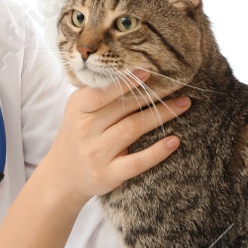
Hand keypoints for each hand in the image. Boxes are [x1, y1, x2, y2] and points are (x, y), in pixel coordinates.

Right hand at [37, 68, 191, 208]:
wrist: (63, 175)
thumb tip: (140, 72)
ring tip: (183, 104)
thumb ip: (101, 92)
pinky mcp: (108, 175)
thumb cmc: (79, 134)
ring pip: (134, 129)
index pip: (103, 92)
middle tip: (179, 83)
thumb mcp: (80, 110)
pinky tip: (174, 141)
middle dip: (154, 95)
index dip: (125, 82)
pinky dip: (158, 152)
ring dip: (162, 115)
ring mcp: (96, 154)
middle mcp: (85, 130)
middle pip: (125, 108)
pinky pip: (137, 162)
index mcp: (78, 108)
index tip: (148, 71)